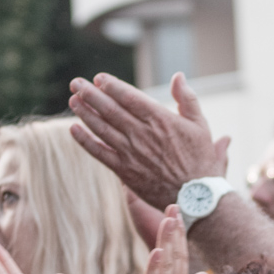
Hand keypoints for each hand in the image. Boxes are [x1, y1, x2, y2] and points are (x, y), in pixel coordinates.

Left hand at [66, 72, 230, 207]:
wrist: (196, 197)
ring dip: (84, 112)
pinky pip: (99, 152)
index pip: (128, 96)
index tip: (98, 78)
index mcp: (160, 119)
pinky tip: (74, 129)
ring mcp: (130, 152)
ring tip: (73, 100)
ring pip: (101, 128)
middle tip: (76, 83)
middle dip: (90, 94)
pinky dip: (84, 140)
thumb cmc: (201, 160)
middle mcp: (141, 133)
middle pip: (109, 109)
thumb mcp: (200, 125)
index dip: (111, 86)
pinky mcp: (124, 171)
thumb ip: (187, 98)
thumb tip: (177, 76)